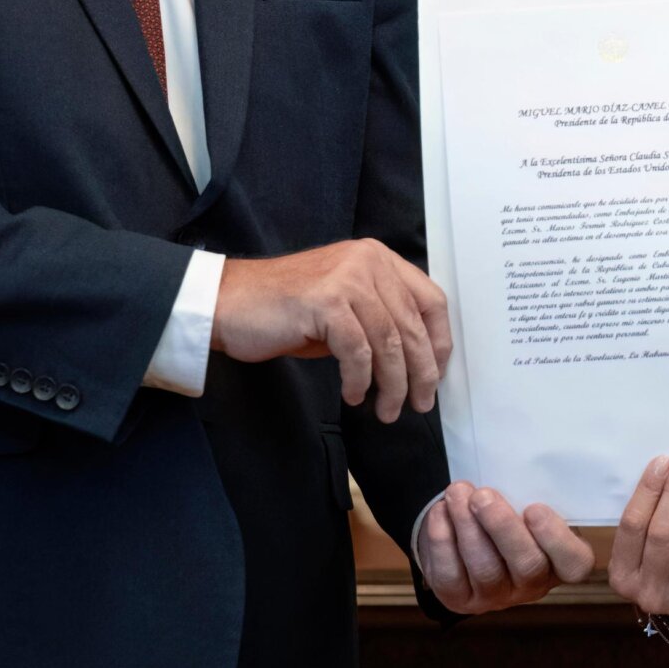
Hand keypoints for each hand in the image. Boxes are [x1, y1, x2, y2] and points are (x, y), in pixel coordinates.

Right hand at [211, 241, 450, 423]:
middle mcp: (367, 261)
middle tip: (418, 403)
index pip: (430, 300)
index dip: (440, 342)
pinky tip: (352, 394)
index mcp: (377, 258)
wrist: (229, 303)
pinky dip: (359, 379)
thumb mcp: (344, 306)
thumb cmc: (285, 310)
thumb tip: (418, 361)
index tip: (436, 375)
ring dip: (392, 384)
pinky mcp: (325, 301)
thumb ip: (380, 319)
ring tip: (385, 409)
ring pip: (389, 341)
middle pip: (413, 325)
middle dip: (421, 373)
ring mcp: (346, 278)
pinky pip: (357, 351)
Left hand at [418, 481, 596, 613]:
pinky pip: (450, 575)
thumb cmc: (508, 513)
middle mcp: (532, 585)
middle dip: (503, 527)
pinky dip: (442, 540)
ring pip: (486, 569)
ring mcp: (496, 596)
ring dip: (468, 527)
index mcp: (559, 561)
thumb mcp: (527, 503)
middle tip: (483, 496)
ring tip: (457, 493)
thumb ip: (530, 496)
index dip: (556, 539)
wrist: (469, 533)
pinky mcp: (460, 598)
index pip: (575, 564)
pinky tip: (441, 511)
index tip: (534, 508)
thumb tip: (517, 469)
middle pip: (527, 566)